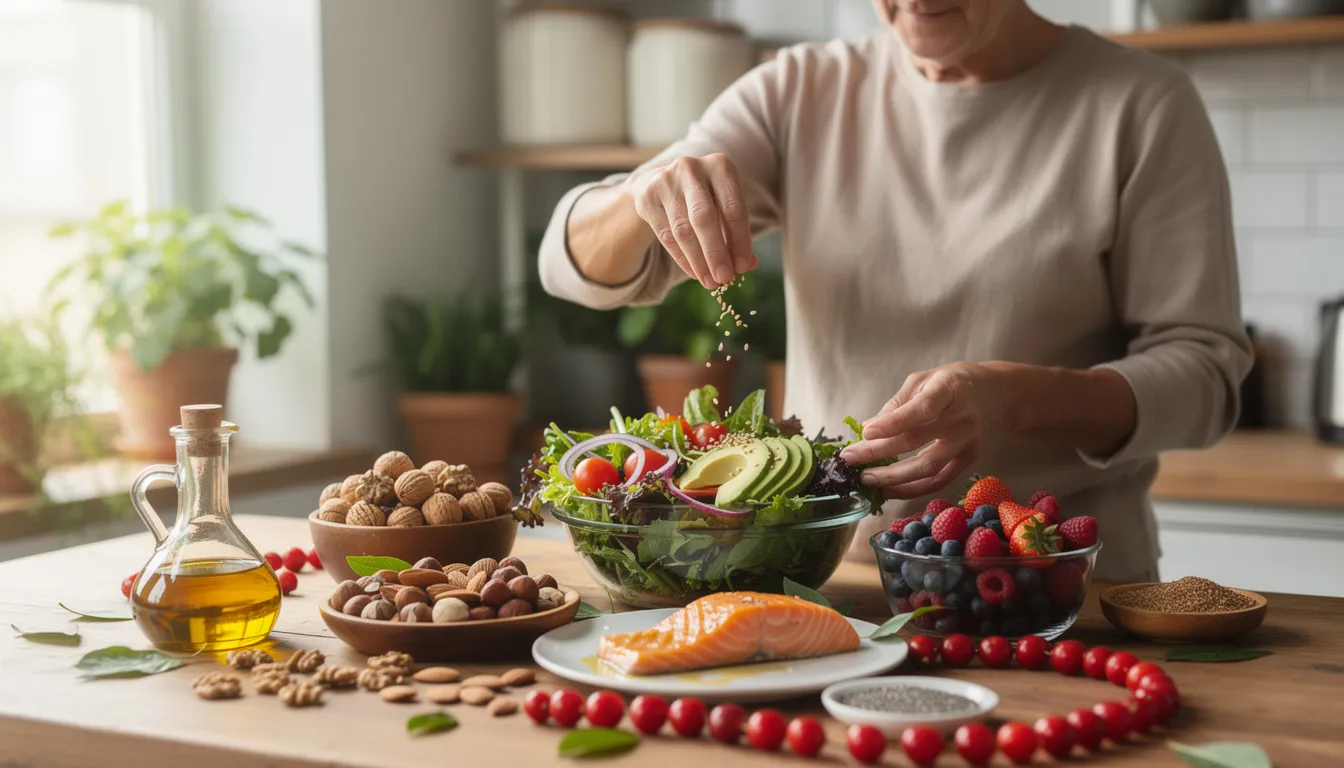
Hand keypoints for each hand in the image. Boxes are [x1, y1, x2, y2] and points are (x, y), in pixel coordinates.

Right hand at [629, 154, 757, 288]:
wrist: (662, 181)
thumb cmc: (704, 196)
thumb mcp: (724, 205)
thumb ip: (736, 232)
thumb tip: (748, 265)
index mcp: (720, 166)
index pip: (733, 209)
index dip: (740, 241)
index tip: (743, 267)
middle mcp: (691, 169)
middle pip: (704, 218)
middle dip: (716, 252)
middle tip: (724, 278)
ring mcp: (665, 181)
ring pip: (683, 230)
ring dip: (698, 260)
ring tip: (709, 281)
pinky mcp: (647, 197)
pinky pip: (666, 235)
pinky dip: (682, 258)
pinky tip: (694, 272)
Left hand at [840, 363, 1004, 498]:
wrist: (997, 394)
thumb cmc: (951, 383)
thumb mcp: (923, 379)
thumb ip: (897, 404)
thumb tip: (868, 430)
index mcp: (949, 389)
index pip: (921, 409)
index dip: (892, 423)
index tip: (865, 432)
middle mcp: (961, 418)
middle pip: (917, 441)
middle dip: (878, 452)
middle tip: (850, 459)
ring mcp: (968, 442)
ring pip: (928, 468)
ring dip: (893, 478)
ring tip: (866, 479)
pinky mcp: (969, 460)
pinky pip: (939, 481)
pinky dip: (912, 490)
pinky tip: (889, 490)